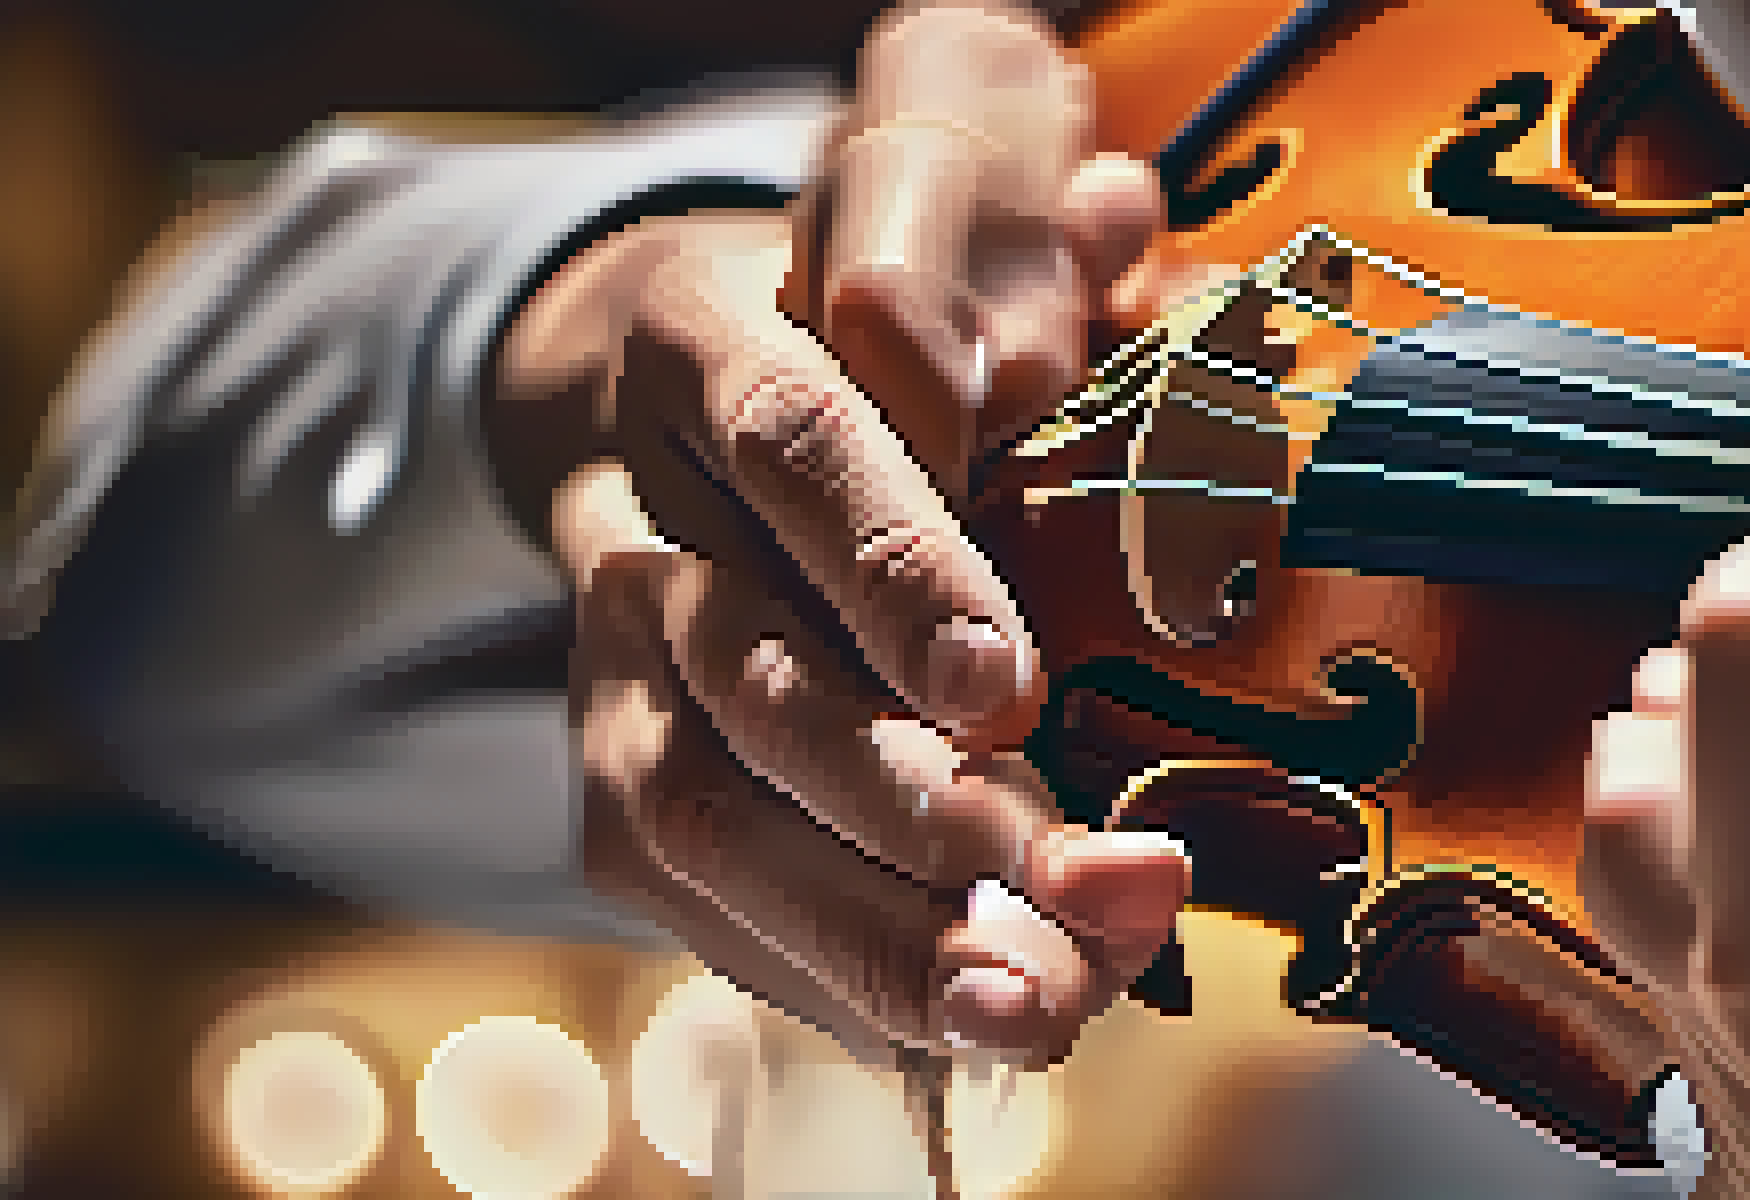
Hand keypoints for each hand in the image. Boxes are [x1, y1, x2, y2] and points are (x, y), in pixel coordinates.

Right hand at [493, 3, 1188, 1069]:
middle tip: (1079, 901)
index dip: (894, 569)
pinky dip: (823, 966)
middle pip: (742, 672)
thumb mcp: (927, 262)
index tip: (1007, 691)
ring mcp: (605, 651)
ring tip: (1032, 1004)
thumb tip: (1113, 203)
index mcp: (709, 340)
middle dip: (910, 805)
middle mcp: (635, 503)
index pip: (794, 444)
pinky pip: (685, 888)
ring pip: (693, 804)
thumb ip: (1019, 266)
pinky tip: (955, 1023)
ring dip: (870, 924)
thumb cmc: (859, 335)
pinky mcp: (604, 764)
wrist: (674, 393)